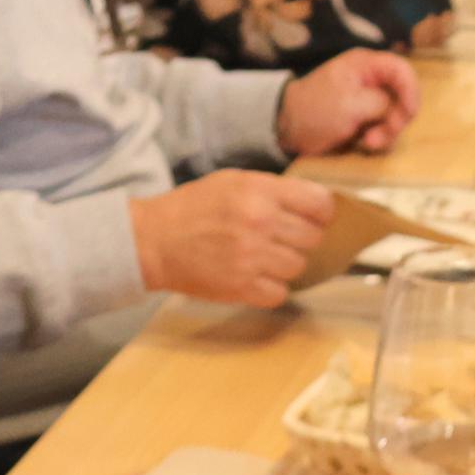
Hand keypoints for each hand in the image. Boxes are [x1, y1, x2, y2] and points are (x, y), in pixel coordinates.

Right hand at [133, 168, 336, 307]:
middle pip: (313, 238)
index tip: (313, 219)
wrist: (152, 241)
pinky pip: (280, 293)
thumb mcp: (232, 182)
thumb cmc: (193, 209)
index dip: (321, 213)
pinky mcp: (242, 287)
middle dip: (301, 239)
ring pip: (299, 266)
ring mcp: (252, 257)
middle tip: (280, 239)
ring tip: (262, 258)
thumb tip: (315, 205)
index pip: (320, 203)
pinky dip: (271, 288)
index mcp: (259, 191)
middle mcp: (260, 222)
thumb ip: (272, 190)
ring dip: (285, 265)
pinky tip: (254, 277)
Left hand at [279, 51, 419, 155]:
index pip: (402, 70)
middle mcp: (372, 80)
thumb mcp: (350, 103)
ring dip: (387, 133)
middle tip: (380, 136)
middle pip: (403, 96)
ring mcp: (370, 101)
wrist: (288, 129)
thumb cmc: (315, 110)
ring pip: (396, 117)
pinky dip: (380, 139)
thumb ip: (380, 102)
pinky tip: (364, 144)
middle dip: (396, 119)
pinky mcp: (366, 120)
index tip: (409, 114)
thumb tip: (397, 109)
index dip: (411, 91)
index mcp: (366, 65)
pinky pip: (385, 129)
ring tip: (367, 142)